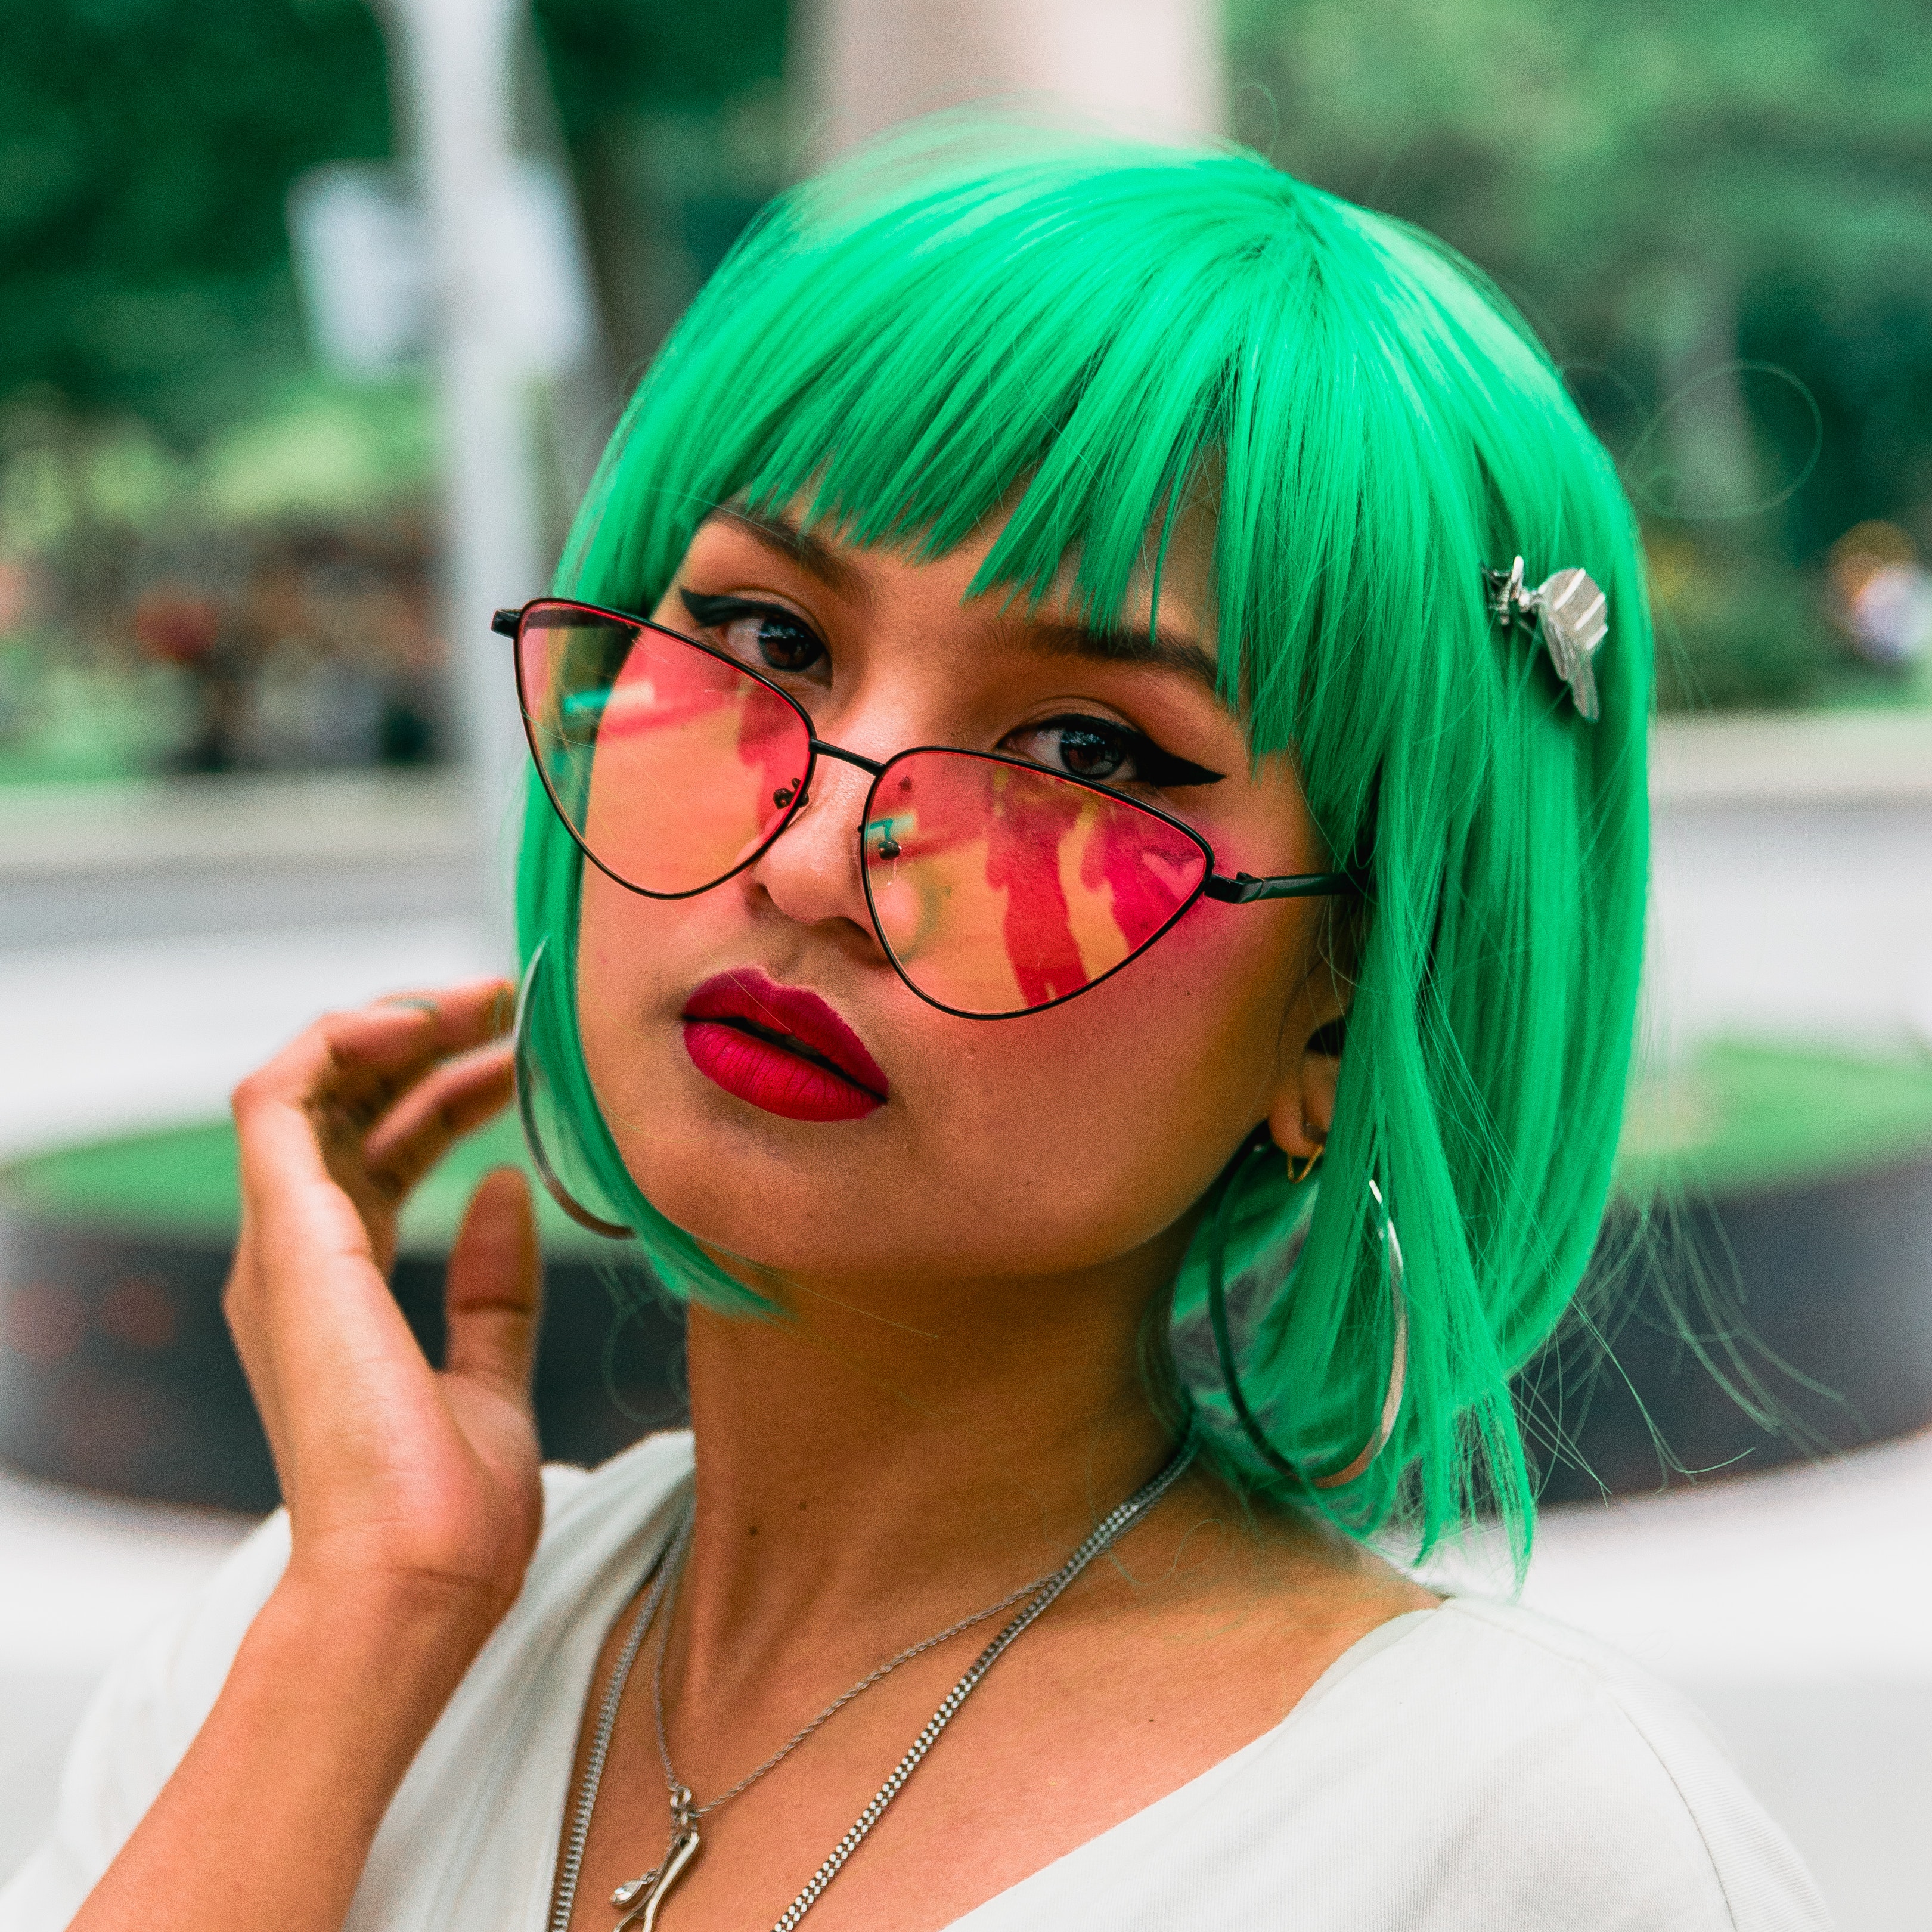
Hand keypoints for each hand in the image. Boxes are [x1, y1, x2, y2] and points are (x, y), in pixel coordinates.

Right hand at [224, 979, 543, 1629]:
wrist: (415, 1580)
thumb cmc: (449, 1511)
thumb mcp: (493, 1377)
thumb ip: (493, 1289)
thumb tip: (504, 1192)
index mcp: (341, 1290)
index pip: (383, 1154)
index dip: (449, 1092)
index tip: (522, 1057)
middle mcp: (300, 1259)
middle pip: (349, 1109)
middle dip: (426, 1043)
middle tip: (508, 1003)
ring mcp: (284, 1247)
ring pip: (309, 1086)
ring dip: (391, 1027)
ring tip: (480, 997)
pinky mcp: (287, 1238)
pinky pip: (279, 1097)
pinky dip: (340, 1042)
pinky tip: (421, 1021)